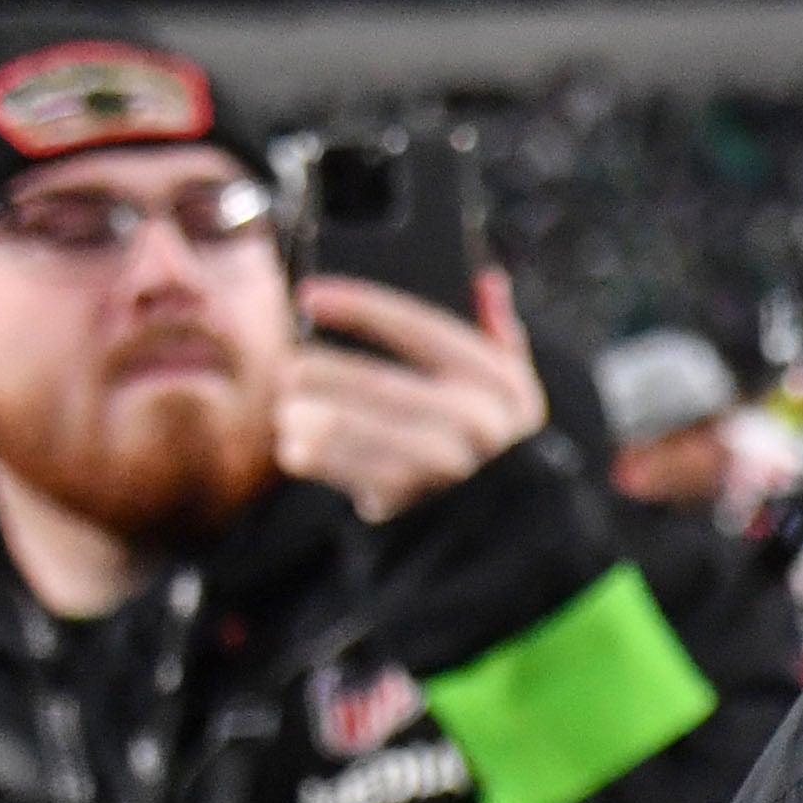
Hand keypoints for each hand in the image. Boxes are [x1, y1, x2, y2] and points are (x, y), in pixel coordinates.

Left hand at [276, 272, 547, 525]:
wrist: (502, 524)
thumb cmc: (493, 439)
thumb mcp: (513, 388)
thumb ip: (500, 334)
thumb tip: (486, 279)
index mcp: (496, 381)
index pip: (420, 328)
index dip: (361, 306)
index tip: (310, 295)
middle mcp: (473, 421)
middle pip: (374, 382)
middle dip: (318, 368)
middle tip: (289, 365)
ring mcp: (440, 462)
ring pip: (345, 425)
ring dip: (302, 413)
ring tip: (289, 407)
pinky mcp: (404, 496)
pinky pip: (335, 466)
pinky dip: (303, 452)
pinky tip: (296, 443)